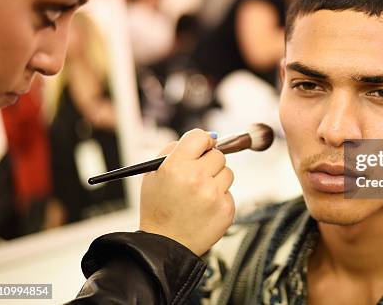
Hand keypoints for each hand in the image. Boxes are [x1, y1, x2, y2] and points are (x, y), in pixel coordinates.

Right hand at [139, 129, 234, 255]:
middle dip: (209, 163)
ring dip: (216, 180)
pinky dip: (219, 198)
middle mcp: (197, 178)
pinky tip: (204, 208)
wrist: (164, 245)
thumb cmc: (158, 207)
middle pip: (218, 155)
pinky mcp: (226, 210)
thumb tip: (207, 138)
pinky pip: (229, 193)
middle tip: (197, 175)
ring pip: (227, 172)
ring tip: (199, 194)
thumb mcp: (153, 174)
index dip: (203, 141)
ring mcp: (214, 195)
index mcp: (176, 165)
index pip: (200, 136)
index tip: (203, 147)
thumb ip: (173, 150)